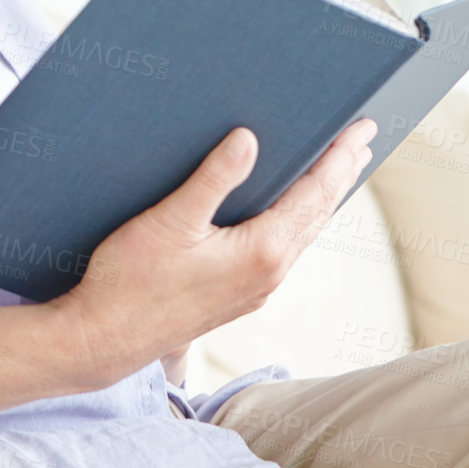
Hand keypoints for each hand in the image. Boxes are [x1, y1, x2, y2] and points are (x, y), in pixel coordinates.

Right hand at [49, 118, 376, 391]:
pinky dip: (298, 221)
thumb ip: (214, 178)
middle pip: (317, 214)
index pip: (313, 193)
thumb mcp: (170, 221)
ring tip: (337, 171)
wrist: (105, 339)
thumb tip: (249, 138)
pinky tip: (289, 214)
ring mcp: (256, 289)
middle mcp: (269, 274)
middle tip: (363, 139)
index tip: (363, 128)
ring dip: (322, 199)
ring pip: (303, 234)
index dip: (338, 156)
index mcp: (262, 252)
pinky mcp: (238, 296)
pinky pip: (284, 249)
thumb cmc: (131, 281)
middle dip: (341, 173)